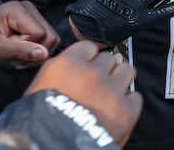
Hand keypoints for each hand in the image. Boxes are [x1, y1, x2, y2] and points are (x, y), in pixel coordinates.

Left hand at [0, 0, 60, 67]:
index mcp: (18, 10)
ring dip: (36, 52)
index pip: (41, 34)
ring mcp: (33, 13)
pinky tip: (22, 49)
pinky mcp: (35, 20)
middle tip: (15, 55)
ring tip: (18, 53)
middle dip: (35, 51)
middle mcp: (29, 8)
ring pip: (51, 39)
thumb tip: (44, 54)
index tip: (10, 48)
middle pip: (50, 36)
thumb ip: (21, 51)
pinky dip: (36, 49)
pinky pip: (47, 38)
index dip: (28, 47)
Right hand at [26, 41, 141, 147]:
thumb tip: (72, 65)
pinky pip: (135, 97)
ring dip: (120, 80)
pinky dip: (129, 103)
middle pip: (109, 58)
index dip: (88, 57)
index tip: (87, 65)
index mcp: (67, 65)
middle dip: (104, 70)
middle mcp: (92, 73)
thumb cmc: (38, 126)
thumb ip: (59, 71)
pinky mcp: (126, 111)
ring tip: (112, 92)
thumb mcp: (38, 90)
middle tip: (97, 84)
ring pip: (127, 71)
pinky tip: (118, 110)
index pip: (88, 46)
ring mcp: (111, 91)